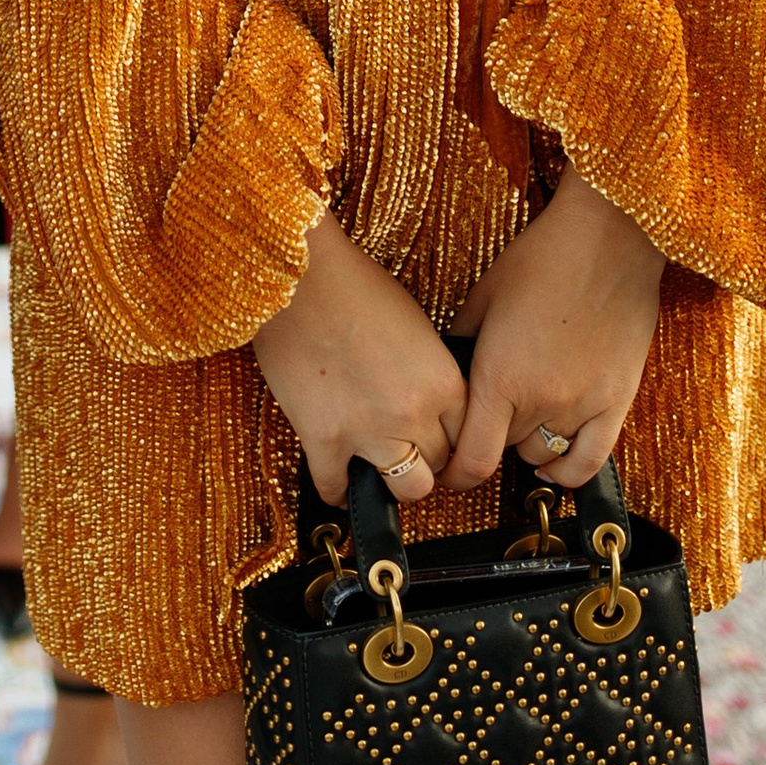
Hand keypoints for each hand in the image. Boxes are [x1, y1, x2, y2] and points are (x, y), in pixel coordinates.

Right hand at [252, 214, 465, 510]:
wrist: (298, 274)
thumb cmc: (352, 284)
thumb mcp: (414, 323)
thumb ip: (428, 370)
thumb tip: (425, 397)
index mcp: (442, 382)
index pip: (467, 438)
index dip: (450, 439)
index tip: (438, 439)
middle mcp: (414, 413)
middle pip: (439, 465)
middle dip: (424, 457)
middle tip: (406, 448)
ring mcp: (369, 431)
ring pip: (406, 490)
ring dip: (393, 480)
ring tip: (378, 468)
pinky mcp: (323, 438)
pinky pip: (336, 487)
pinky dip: (335, 490)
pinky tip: (335, 481)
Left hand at [445, 173, 664, 490]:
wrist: (607, 239)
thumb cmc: (539, 259)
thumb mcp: (481, 298)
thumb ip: (460, 345)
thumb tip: (446, 378)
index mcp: (499, 376)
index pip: (473, 461)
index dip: (456, 476)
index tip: (449, 471)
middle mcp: (541, 400)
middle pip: (504, 450)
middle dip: (489, 439)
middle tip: (485, 419)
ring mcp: (584, 404)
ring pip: (544, 456)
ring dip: (526, 445)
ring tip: (520, 421)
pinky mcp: (618, 401)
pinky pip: (591, 461)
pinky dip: (569, 470)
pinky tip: (554, 462)